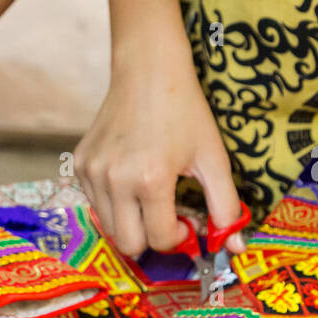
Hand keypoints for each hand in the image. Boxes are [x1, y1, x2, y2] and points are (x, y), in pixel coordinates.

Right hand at [76, 50, 244, 256]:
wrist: (148, 70)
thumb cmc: (184, 111)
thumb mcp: (213, 158)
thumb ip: (226, 206)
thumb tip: (236, 248)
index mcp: (151, 180)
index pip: (160, 239)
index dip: (179, 237)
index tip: (188, 222)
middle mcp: (115, 181)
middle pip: (129, 244)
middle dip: (152, 238)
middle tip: (167, 216)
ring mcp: (93, 173)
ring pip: (110, 227)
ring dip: (133, 222)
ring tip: (149, 195)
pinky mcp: (81, 165)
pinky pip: (97, 204)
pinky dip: (116, 203)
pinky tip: (131, 177)